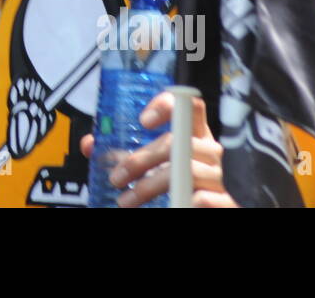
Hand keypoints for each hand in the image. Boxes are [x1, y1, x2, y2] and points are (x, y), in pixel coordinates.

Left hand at [78, 91, 237, 207]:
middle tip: (115, 177)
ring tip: (126, 200)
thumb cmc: (168, 182)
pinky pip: (209, 198)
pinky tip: (172, 206)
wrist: (194, 208)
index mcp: (192, 133)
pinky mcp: (225, 200)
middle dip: (141, 160)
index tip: (142, 121)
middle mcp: (208, 150)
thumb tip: (89, 145)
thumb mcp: (145, 164)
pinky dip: (187, 200)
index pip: (189, 105)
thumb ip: (119, 152)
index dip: (168, 105)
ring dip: (150, 186)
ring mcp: (218, 175)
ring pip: (187, 171)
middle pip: (177, 142)